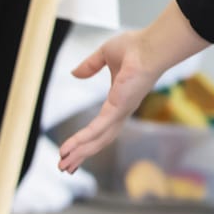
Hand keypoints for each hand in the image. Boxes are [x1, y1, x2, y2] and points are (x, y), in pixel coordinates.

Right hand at [56, 30, 161, 173]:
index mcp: (120, 100)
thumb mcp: (105, 55)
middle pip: (100, 139)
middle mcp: (121, 111)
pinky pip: (98, 128)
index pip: (102, 126)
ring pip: (98, 139)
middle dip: (83, 153)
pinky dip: (83, 139)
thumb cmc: (134, 47)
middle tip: (66, 167)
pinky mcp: (118, 109)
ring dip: (80, 152)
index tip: (74, 151)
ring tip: (64, 164)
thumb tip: (75, 73)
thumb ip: (90, 66)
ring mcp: (121, 112)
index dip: (88, 139)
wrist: (149, 46)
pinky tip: (70, 148)